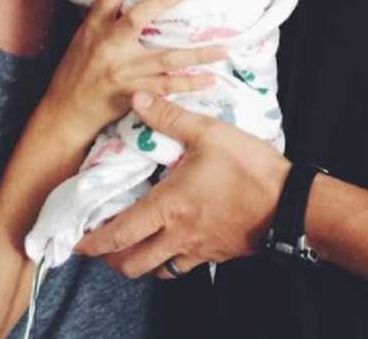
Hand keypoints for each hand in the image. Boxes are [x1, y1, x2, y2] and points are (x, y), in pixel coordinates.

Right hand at [41, 0, 225, 138]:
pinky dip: (189, 84)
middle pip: (136, 18)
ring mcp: (122, 71)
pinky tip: (210, 79)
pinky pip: (166, 87)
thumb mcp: (84, 36)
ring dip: (196, 53)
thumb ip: (106, 16)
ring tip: (222, 47)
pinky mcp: (132, 94)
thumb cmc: (77, 69)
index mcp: (95, 26)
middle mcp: (108, 46)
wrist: (65, 111)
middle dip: (161, 1)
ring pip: (164, 58)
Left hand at [75, 92, 291, 276]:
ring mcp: (199, 249)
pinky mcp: (217, 254)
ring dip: (139, 262)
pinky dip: (169, 260)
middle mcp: (178, 235)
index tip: (76, 242)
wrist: (290, 203)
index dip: (93, 242)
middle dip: (110, 259)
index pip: (120, 233)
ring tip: (132, 246)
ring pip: (157, 270)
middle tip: (101, 245)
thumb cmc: (248, 167)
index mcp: (168, 207)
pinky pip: (184, 266)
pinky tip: (173, 242)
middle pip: (132, 264)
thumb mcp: (209, 132)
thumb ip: (170, 116)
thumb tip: (137, 97)